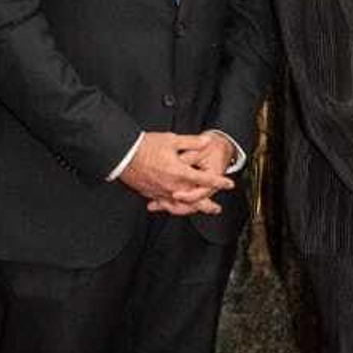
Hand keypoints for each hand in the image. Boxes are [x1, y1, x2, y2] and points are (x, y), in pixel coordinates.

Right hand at [119, 131, 233, 216]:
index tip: (228, 184)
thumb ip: (192, 142)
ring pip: (180, 206)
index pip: (205, 179)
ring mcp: (161, 192)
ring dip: (192, 210)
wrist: (124, 155)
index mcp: (180, 172)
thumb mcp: (172, 140)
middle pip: (195, 200)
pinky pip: (165, 205)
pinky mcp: (151, 194)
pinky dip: (173, 208)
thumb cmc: (146, 146)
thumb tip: (207, 141)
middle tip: (217, 209)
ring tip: (199, 211)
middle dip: (208, 205)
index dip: (219, 182)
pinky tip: (175, 208)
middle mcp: (172, 185)